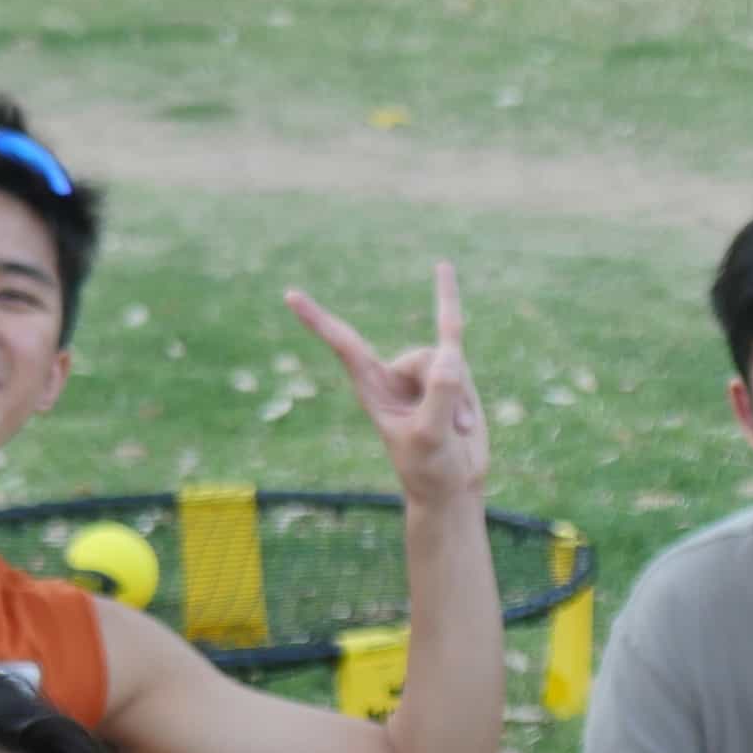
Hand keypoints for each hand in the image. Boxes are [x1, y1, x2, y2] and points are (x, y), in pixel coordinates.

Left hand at [290, 264, 486, 511]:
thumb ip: (441, 396)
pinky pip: (453, 334)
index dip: (318, 321)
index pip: (343, 346)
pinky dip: (447, 302)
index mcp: (372, 389)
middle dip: (447, 389)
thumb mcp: (431, 436)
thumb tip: (452, 355)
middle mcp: (393, 375)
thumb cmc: (432, 469)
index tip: (289, 294)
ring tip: (460, 430)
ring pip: (448, 358)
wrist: (454, 486)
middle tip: (451, 429)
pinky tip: (442, 266)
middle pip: (423, 356)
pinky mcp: (452, 375)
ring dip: (464, 399)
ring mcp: (423, 374)